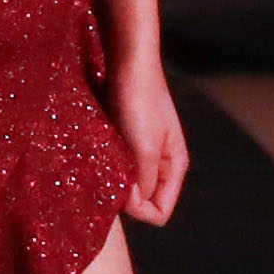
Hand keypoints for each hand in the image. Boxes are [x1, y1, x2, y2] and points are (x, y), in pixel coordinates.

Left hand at [111, 45, 189, 226]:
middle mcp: (161, 163)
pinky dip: (106, 165)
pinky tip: (98, 150)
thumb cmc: (139, 102)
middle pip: (144, 201)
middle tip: (109, 171)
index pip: (160, 211)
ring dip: (113, 179)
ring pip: (128, 185)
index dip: (138, 209)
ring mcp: (143, 152)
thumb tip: (134, 205)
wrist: (128, 62)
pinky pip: (117, 167)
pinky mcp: (125, 140)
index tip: (121, 188)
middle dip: (124, 196)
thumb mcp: (144, 146)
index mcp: (175, 166)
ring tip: (103, 158)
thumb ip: (143, 181)